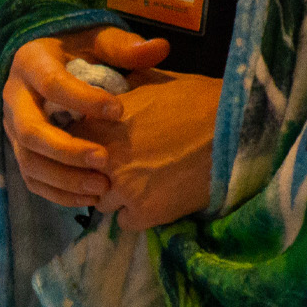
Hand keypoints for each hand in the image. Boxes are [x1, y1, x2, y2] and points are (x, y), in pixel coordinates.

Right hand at [1, 27, 169, 206]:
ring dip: (64, 178)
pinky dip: (58, 193)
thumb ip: (124, 46)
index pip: (52, 85)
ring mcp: (11, 128)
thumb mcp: (96, 39)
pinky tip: (89, 198)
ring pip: (29, 161)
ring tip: (102, 187)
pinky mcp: (18, 151)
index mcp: (30, 64)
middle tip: (105, 160)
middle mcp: (13, 99)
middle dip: (67, 150)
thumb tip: (159, 48)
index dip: (84, 101)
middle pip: (31, 131)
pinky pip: (31, 179)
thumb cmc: (75, 50)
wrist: (44, 63)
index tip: (119, 112)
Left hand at [72, 70, 222, 229]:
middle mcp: (103, 158)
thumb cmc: (197, 98)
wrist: (237, 127)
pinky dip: (137, 215)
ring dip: (118, 197)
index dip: (85, 149)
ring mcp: (122, 188)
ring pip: (102, 202)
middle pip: (83, 178)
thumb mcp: (150, 84)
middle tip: (126, 169)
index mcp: (99, 124)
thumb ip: (118, 93)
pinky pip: (125, 222)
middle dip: (100, 175)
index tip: (101, 149)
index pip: (70, 145)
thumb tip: (101, 90)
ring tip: (143, 185)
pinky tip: (155, 200)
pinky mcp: (145, 212)